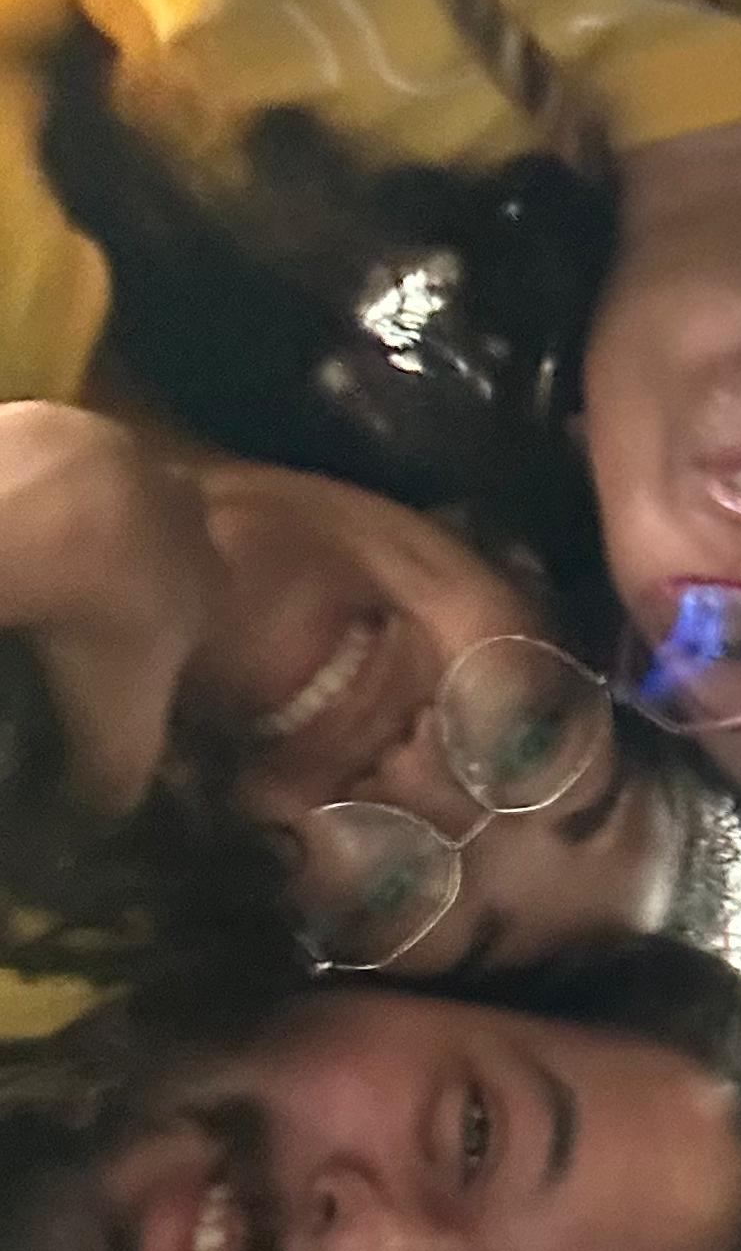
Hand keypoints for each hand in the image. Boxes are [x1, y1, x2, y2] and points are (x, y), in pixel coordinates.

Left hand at [0, 404, 218, 819]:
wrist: (52, 510)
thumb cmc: (103, 621)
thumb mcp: (118, 726)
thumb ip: (117, 779)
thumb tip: (99, 827)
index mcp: (211, 581)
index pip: (202, 616)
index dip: (162, 645)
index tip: (116, 667)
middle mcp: (182, 512)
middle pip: (155, 553)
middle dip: (115, 581)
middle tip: (61, 616)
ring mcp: (120, 457)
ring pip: (97, 504)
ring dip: (67, 532)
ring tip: (19, 572)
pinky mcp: (54, 424)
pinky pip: (36, 471)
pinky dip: (18, 497)